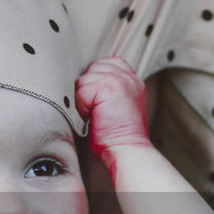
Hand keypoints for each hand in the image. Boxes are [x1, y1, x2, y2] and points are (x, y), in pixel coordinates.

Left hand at [76, 57, 150, 173]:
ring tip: (98, 114)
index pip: (108, 63)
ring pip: (84, 79)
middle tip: (99, 110)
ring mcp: (119, 80)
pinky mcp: (109, 87)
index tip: (100, 100)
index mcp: (133, 81)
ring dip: (85, 99)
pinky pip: (81, 92)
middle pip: (92, 68)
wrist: (126, 150)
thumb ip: (108, 88)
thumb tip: (86, 82)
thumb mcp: (118, 106)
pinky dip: (82, 107)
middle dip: (89, 89)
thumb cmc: (117, 136)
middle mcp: (128, 77)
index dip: (97, 79)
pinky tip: (94, 117)